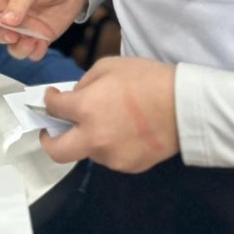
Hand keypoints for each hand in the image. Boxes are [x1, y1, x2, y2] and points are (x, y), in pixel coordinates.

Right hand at [0, 0, 87, 60]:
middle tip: (14, 34)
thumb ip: (19, 2)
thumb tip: (6, 22)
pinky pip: (31, 53)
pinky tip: (42, 45)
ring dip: (18, 49)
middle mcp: (9, 14)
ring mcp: (25, 27)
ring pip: (12, 47)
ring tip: (31, 43)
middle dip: (2, 36)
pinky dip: (34, 53)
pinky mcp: (40, 37)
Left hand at [40, 57, 178, 172]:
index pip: (53, 108)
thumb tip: (75, 96)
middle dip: (49, 141)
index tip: (52, 97)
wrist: (184, 106)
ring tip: (107, 121)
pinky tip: (125, 131)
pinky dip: (109, 144)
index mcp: (85, 109)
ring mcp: (111, 157)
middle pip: (57, 152)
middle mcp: (93, 138)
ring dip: (87, 138)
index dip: (49, 100)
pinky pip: (110, 157)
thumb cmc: (146, 79)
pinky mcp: (129, 167)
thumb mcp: (109, 66)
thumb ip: (85, 83)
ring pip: (87, 152)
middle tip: (52, 130)